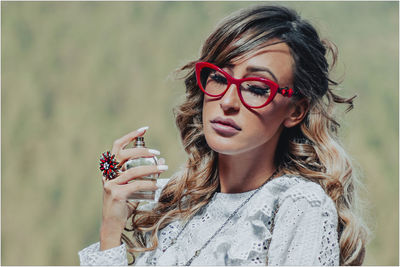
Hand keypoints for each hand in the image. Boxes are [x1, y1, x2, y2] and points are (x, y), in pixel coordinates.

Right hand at [100, 126, 167, 249]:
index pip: (117, 146)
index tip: (144, 129)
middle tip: (157, 153)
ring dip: (150, 168)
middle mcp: (108, 173)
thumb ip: (145, 174)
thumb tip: (161, 161)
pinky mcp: (116, 193)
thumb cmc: (124, 203)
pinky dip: (148, 184)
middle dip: (142, 151)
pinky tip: (157, 185)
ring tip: (163, 169)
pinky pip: (136, 185)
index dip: (130, 136)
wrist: (113, 223)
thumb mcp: (134, 185)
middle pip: (123, 154)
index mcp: (110, 168)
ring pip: (132, 170)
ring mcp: (110, 183)